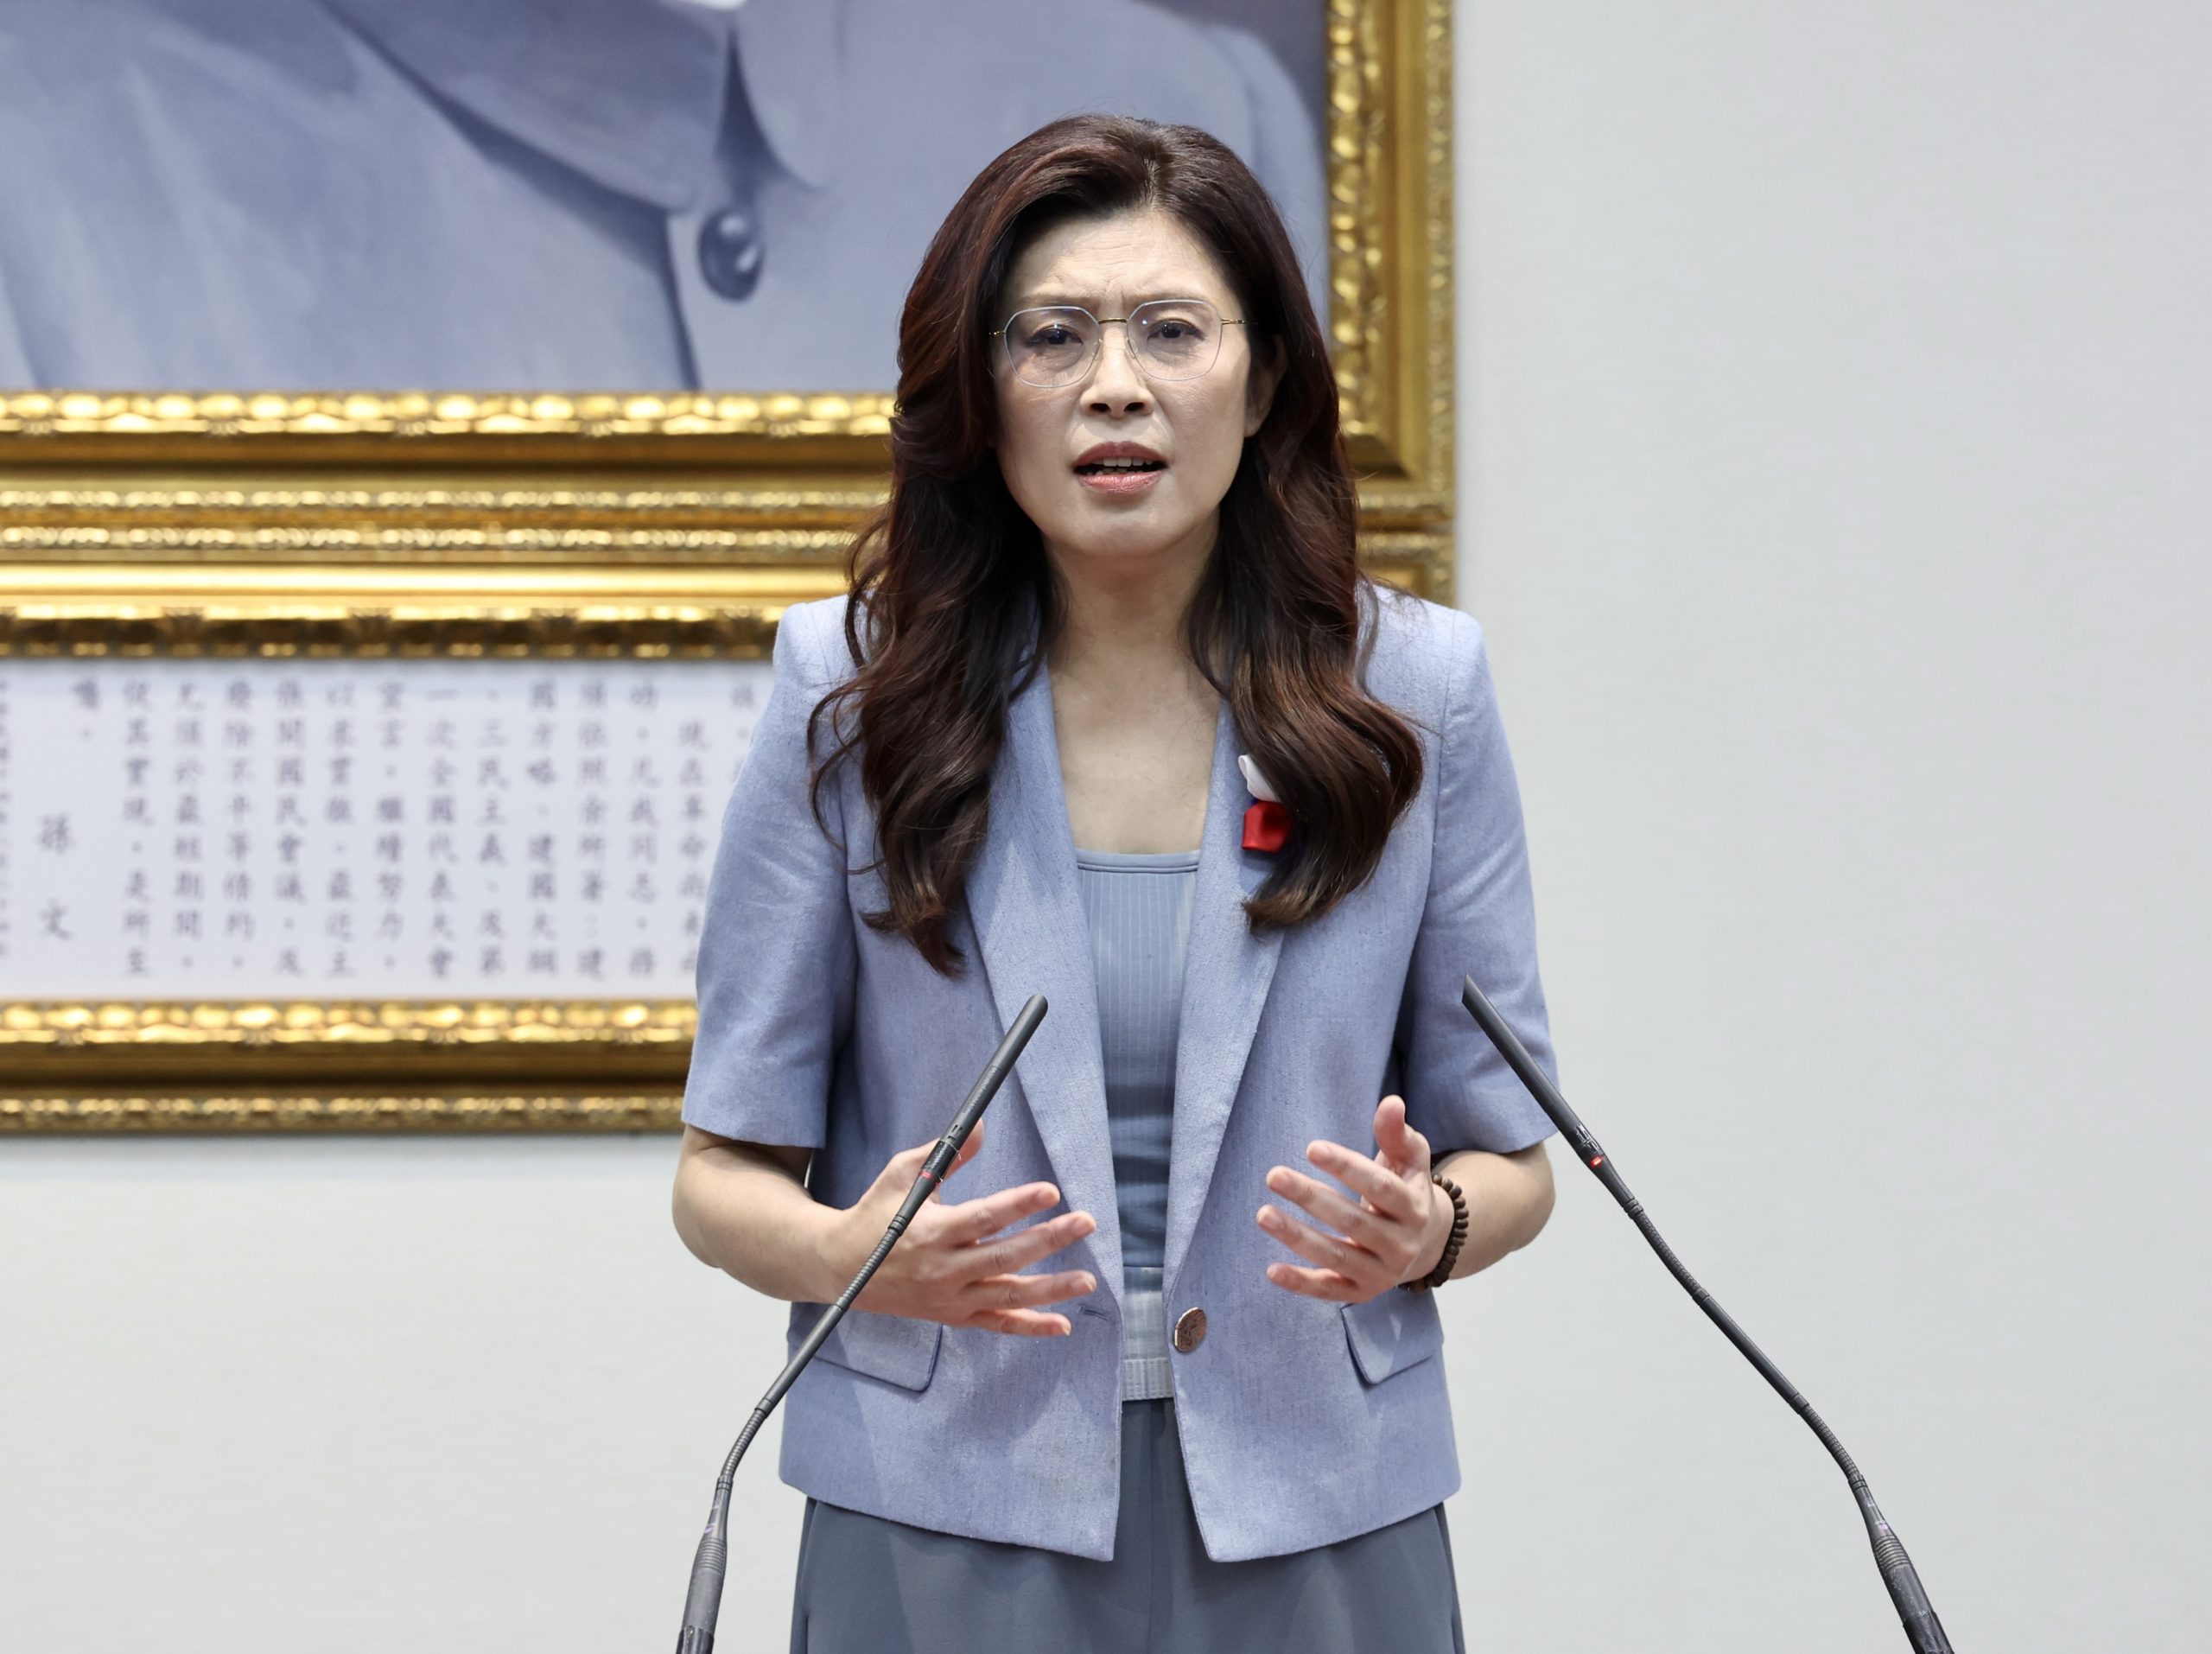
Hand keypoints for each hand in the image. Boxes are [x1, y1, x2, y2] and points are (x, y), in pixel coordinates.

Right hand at [834, 1117, 1100, 1335]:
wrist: (840, 1268)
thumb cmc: (875, 1215)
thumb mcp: (901, 1175)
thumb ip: (943, 1154)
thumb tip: (981, 1127)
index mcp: (932, 1232)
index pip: (983, 1218)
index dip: (1019, 1204)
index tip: (1051, 1191)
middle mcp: (943, 1269)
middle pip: (1004, 1257)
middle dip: (1048, 1240)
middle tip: (1085, 1222)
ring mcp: (950, 1298)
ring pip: (1008, 1296)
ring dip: (1051, 1289)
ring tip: (1088, 1278)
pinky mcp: (954, 1315)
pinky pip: (997, 1324)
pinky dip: (1031, 1326)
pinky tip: (1063, 1324)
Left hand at [1257, 1094, 1448, 1302]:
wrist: (1427, 1243)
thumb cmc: (1407, 1189)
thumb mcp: (1410, 1159)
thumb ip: (1397, 1133)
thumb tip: (1391, 1103)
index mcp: (1413, 1207)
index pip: (1379, 1187)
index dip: (1346, 1167)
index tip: (1311, 1148)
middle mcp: (1401, 1244)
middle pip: (1353, 1221)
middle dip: (1311, 1197)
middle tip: (1273, 1175)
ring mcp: (1382, 1273)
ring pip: (1337, 1256)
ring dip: (1297, 1237)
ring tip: (1263, 1214)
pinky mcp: (1362, 1293)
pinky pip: (1329, 1290)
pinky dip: (1301, 1283)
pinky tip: (1271, 1270)